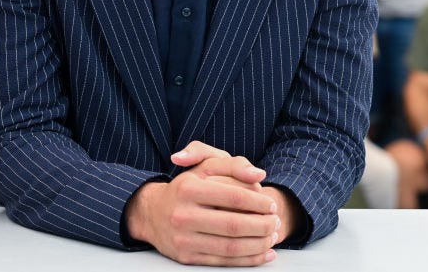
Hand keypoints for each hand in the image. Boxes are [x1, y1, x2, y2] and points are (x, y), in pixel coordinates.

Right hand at [126, 141, 279, 266]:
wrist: (152, 213)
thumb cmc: (186, 188)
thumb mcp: (205, 167)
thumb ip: (233, 165)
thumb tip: (259, 175)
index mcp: (188, 188)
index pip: (233, 196)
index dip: (259, 202)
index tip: (272, 204)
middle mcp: (183, 214)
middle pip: (234, 225)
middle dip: (263, 225)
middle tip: (276, 222)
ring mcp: (183, 238)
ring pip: (231, 247)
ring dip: (259, 244)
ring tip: (272, 236)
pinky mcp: (186, 257)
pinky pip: (224, 262)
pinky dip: (250, 260)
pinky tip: (264, 253)